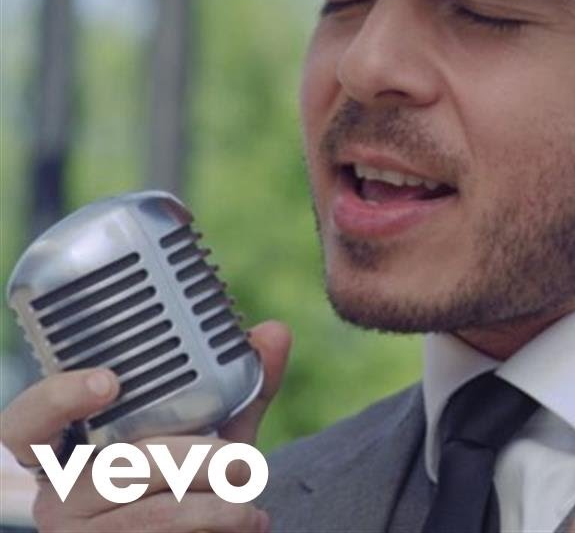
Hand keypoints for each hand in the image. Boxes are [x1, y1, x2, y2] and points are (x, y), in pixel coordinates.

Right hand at [0, 320, 291, 532]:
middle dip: (195, 462)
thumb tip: (275, 331)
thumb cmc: (191, 486)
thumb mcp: (212, 438)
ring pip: (147, 514)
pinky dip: (214, 530)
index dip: (58, 399)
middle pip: (121, 467)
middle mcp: (59, 495)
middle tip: (242, 464)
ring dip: (213, 507)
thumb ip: (241, 390)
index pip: (28, 423)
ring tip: (250, 503)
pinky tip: (247, 522)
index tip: (110, 382)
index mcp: (68, 450)